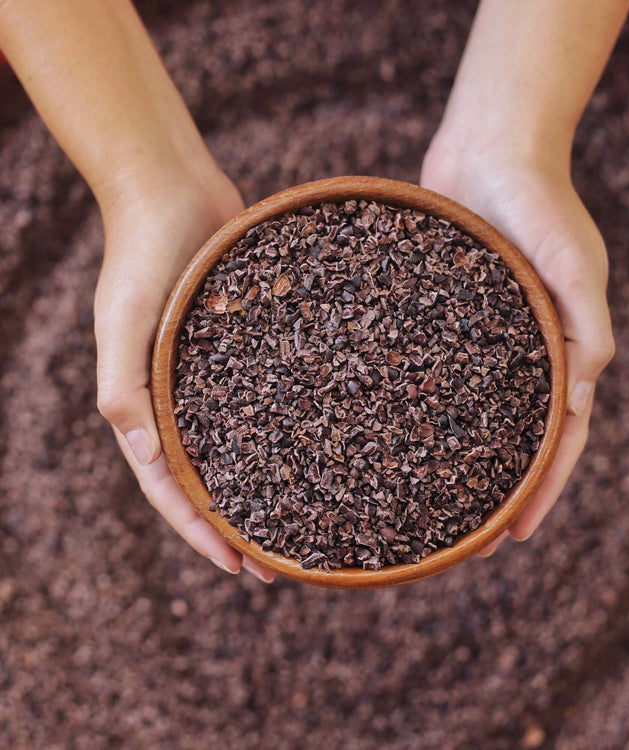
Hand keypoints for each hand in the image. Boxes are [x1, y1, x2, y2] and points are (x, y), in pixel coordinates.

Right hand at [94, 168, 275, 582]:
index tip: (242, 570)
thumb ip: (123, 389)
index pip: (171, 488)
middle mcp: (181, 400)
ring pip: (244, 446)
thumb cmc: (139, 253)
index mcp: (146, 406)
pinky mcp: (248, 350)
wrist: (172, 190)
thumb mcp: (121, 322)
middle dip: (240, 527)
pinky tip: (325, 449)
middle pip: (210, 479)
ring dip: (268, 487)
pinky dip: (289, 429)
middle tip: (282, 567)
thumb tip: (145, 459)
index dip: (203, 534)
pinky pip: (268, 399)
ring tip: (308, 522)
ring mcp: (216, 378)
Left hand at [421, 143, 614, 553]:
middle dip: (495, 494)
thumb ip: (584, 324)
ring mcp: (480, 340)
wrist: (489, 147)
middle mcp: (522, 354)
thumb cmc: (538, 200)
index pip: (560, 439)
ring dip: (457, 462)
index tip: (515, 537)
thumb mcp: (572, 261)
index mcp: (561, 350)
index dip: (541, 491)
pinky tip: (392, 435)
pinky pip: (432, 373)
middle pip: (512, 440)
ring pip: (470, 415)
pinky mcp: (440, 319)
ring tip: (426, 506)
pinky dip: (421, 408)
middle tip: (466, 544)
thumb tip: (581, 400)